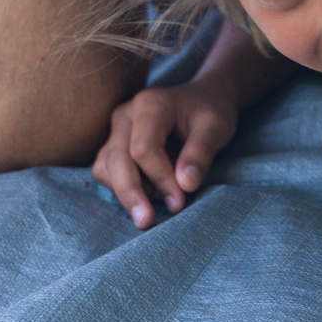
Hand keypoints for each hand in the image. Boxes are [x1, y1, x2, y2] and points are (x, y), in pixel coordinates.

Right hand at [92, 80, 238, 227]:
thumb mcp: (216, 127)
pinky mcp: (111, 146)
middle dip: (132, 194)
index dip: (160, 179)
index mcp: (149, 105)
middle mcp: (125, 115)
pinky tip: (150, 192)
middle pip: (116, 160)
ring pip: (105, 169)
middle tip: (146, 222)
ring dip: (128, 191)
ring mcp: (114, 130)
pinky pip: (105, 172)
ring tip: (161, 199)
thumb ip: (201, 153)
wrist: (202, 100)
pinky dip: (123, 188)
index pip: (143, 149)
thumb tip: (185, 185)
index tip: (179, 202)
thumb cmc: (209, 112)